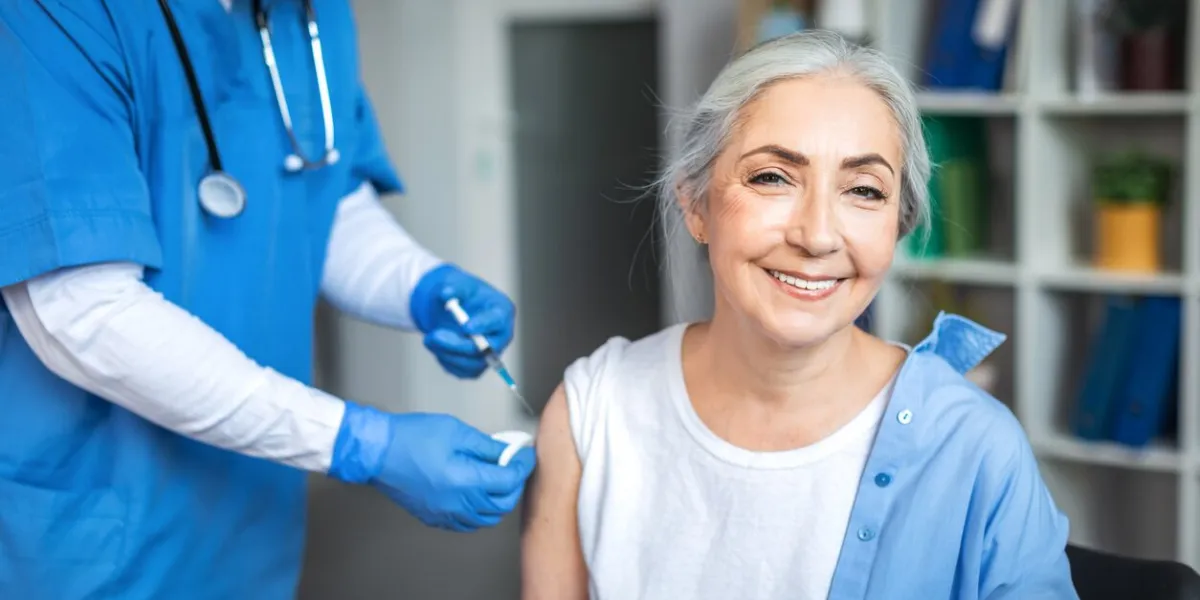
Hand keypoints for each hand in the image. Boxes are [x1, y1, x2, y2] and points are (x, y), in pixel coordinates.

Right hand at [328, 403, 534, 531]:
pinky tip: (478, 497)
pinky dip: (480, 513)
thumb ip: (486, 445)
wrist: (376, 452)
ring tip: (499, 479)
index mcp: (464, 480)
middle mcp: (457, 503)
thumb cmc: (410, 437)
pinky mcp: (434, 517)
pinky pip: (466, 523)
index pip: (508, 480)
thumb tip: (507, 451)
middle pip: (502, 503)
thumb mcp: (455, 431)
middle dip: (514, 484)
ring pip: (486, 518)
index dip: (522, 466)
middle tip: (515, 466)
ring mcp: (445, 513)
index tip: (526, 454)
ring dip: (499, 501)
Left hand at [409, 264, 515, 378]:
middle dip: (459, 344)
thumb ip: (453, 288)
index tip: (465, 327)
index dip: (483, 326)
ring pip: (472, 363)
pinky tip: (436, 345)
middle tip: (434, 335)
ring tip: (429, 338)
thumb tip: (445, 294)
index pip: (498, 321)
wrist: (453, 309)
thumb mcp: (457, 284)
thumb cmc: (462, 294)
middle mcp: (501, 336)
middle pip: (486, 349)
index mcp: (501, 311)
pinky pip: (461, 370)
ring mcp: (490, 354)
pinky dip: (445, 359)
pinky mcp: (476, 367)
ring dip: (446, 353)